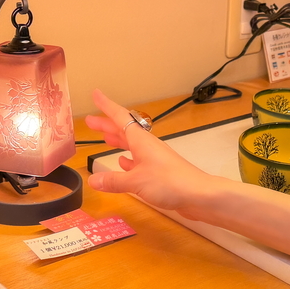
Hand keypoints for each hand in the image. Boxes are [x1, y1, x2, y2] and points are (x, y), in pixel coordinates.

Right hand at [85, 90, 218, 217]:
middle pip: (124, 130)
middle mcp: (148, 146)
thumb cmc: (170, 182)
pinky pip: (139, 161)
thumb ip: (113, 181)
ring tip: (104, 138)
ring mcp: (154, 159)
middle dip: (107, 124)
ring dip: (117, 140)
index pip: (120, 117)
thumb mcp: (136, 181)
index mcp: (141, 140)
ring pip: (131, 145)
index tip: (96, 94)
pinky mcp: (159, 172)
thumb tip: (93, 180)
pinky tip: (123, 163)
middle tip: (90, 121)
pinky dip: (128, 161)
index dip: (106, 106)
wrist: (199, 194)